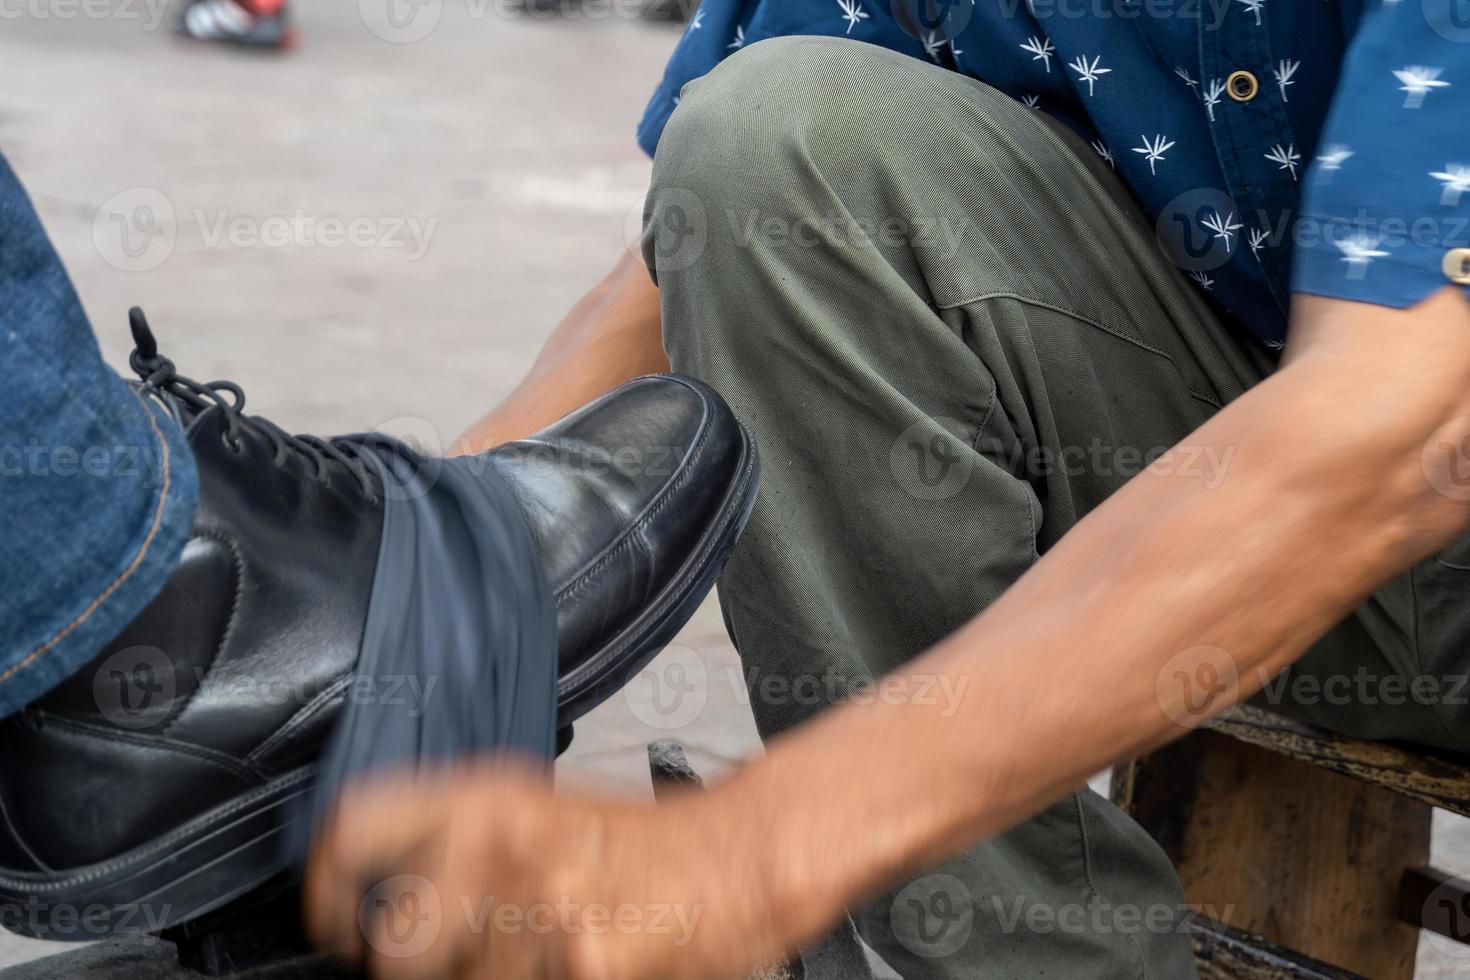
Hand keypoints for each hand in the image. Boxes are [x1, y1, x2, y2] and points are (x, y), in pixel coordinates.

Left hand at [304, 760, 793, 979]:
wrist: (740, 859)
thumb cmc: (647, 842)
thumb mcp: (542, 811)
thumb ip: (463, 846)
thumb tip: (383, 905)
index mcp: (486, 797)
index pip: (356, 827)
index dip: (324, 887)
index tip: (333, 922)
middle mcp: (500, 846)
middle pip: (391, 944)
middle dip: (415, 968)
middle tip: (451, 961)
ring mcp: (538, 911)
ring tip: (535, 959)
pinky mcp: (579, 967)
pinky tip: (572, 967)